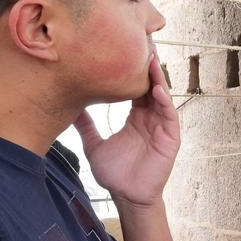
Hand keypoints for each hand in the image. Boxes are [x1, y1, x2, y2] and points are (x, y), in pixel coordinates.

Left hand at [76, 50, 181, 207]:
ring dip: (158, 78)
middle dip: (147, 66)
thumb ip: (85, 125)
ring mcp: (162, 126)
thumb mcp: (94, 144)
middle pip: (151, 85)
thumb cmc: (115, 174)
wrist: (127, 197)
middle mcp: (150, 118)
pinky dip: (164, 101)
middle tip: (140, 43)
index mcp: (136, 117)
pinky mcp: (171, 138)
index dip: (132, 70)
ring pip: (162, 96)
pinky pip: (169, 115)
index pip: (136, 87)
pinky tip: (156, 89)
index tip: (122, 51)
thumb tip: (69, 107)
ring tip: (151, 58)